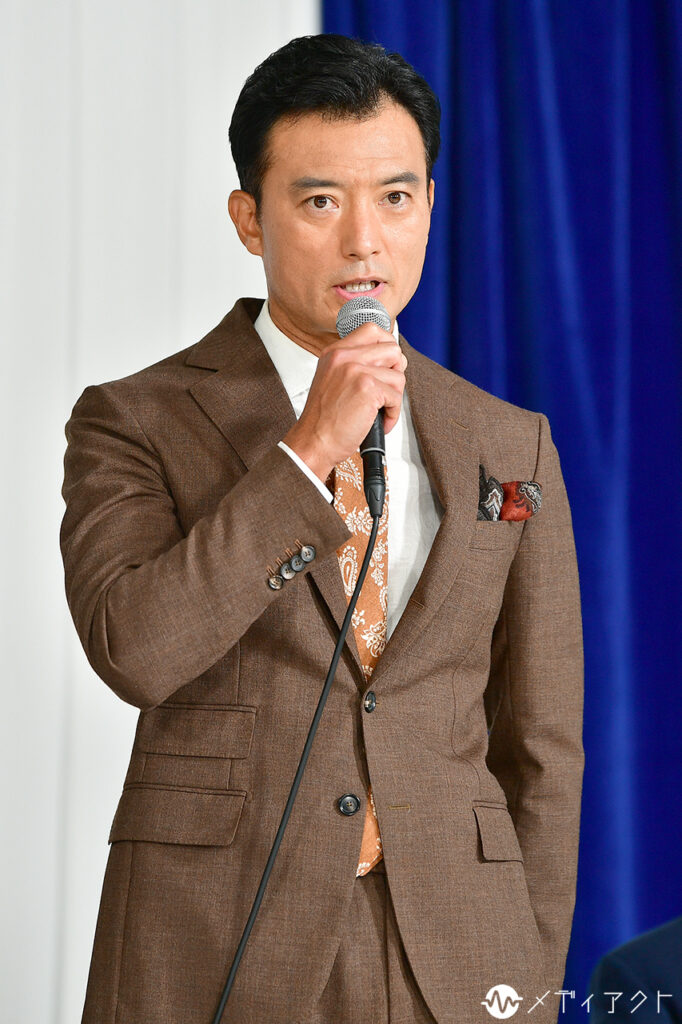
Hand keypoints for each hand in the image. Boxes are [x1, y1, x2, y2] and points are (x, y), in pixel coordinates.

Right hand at [282, 321, 406, 483]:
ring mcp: (355, 371)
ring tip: (380, 410)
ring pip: (398, 375)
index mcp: (335, 352)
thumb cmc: (324, 419)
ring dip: (394, 397)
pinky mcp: (367, 388)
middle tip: (387, 389)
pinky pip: (396, 396)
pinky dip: (393, 413)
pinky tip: (381, 421)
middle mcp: (344, 357)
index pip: (372, 330)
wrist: (313, 442)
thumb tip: (387, 361)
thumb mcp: (331, 380)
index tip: (387, 364)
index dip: (387, 346)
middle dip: (396, 372)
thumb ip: (353, 365)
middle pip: (392, 349)